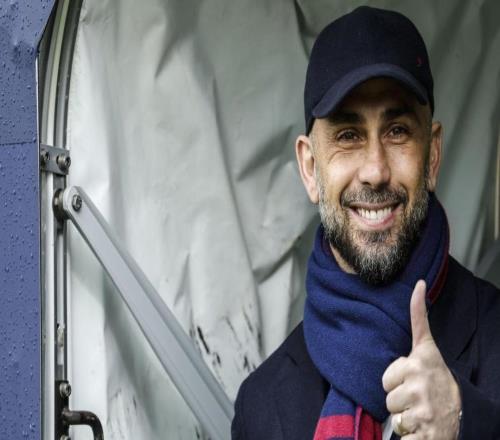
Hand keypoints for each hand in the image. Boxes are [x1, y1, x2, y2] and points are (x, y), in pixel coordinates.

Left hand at [382, 280, 461, 438]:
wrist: (461, 413)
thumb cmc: (439, 378)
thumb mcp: (428, 348)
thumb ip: (419, 319)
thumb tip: (418, 284)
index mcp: (419, 363)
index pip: (387, 376)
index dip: (397, 379)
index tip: (414, 374)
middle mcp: (420, 383)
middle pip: (387, 395)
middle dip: (399, 397)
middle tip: (417, 396)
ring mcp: (422, 408)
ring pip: (392, 414)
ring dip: (403, 416)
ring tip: (420, 409)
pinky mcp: (423, 429)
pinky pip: (401, 432)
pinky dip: (409, 434)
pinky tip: (422, 426)